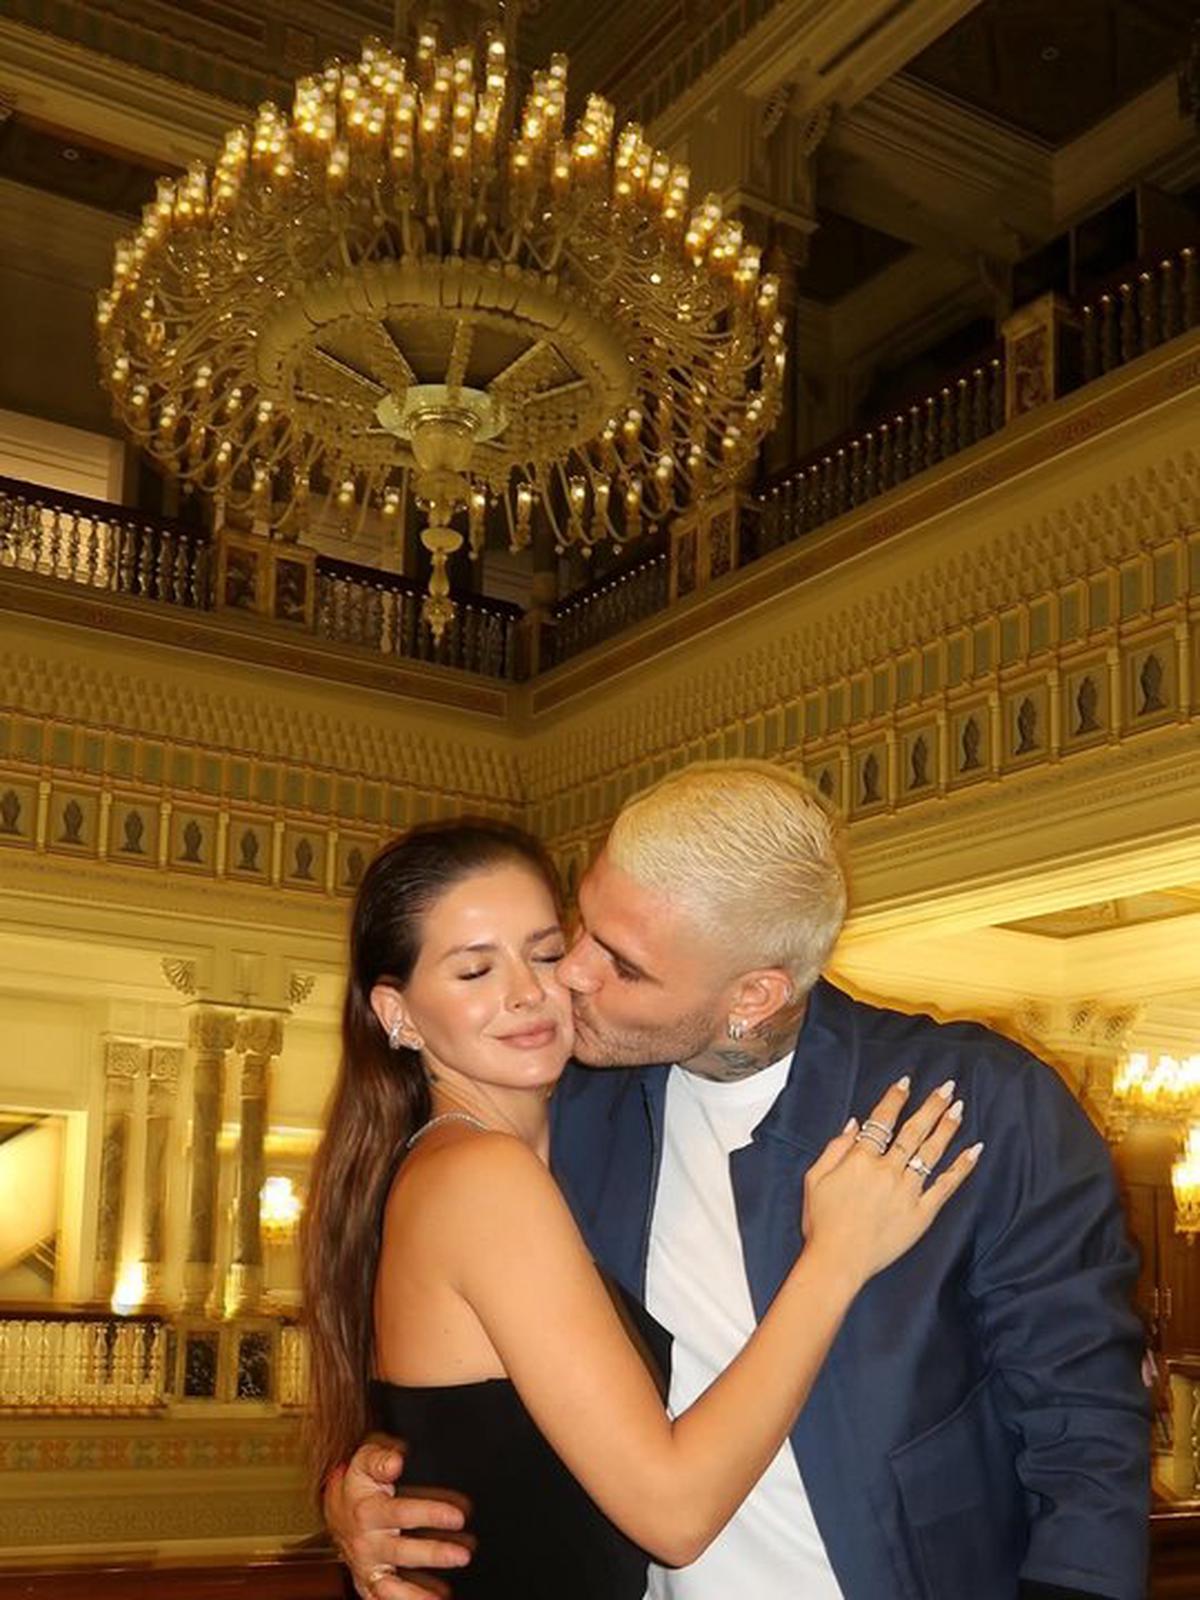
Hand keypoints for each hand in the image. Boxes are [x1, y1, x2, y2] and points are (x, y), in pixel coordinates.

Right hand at [324, 1437, 474, 1599]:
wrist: (333, 1507)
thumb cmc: (358, 1480)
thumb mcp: (364, 1460)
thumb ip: (380, 1458)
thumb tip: (396, 1461)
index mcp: (367, 1511)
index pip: (401, 1514)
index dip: (430, 1514)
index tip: (458, 1517)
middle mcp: (366, 1542)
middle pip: (400, 1552)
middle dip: (433, 1554)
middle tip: (464, 1556)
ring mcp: (365, 1565)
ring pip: (388, 1586)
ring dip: (416, 1594)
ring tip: (443, 1599)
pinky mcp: (367, 1582)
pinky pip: (382, 1599)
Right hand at [801, 1079, 980, 1287]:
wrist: (837, 1262)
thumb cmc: (822, 1222)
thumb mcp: (815, 1179)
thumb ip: (835, 1148)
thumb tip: (854, 1123)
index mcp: (860, 1159)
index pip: (881, 1121)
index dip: (894, 1099)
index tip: (906, 1082)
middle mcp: (887, 1170)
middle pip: (913, 1130)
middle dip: (931, 1106)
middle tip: (947, 1087)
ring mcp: (908, 1192)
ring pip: (931, 1152)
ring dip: (946, 1127)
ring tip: (959, 1108)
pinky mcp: (922, 1213)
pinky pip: (945, 1186)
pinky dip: (961, 1167)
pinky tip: (974, 1151)